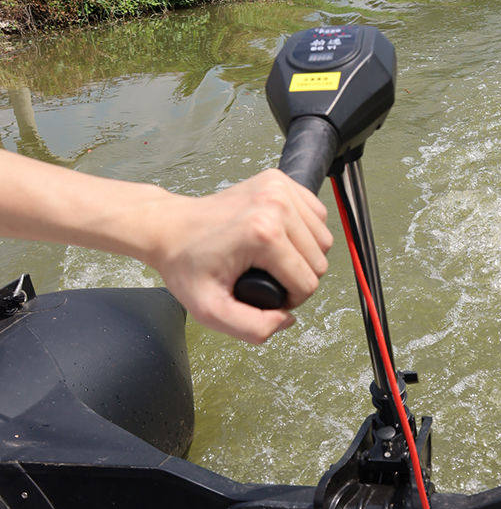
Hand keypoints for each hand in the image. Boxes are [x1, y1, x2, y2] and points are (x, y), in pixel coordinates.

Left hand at [148, 169, 332, 343]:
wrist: (169, 227)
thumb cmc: (187, 265)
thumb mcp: (212, 311)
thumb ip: (253, 329)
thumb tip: (287, 319)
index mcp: (262, 233)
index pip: (307, 283)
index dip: (291, 300)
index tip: (264, 294)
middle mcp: (275, 205)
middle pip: (319, 261)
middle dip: (299, 278)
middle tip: (268, 277)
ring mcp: (279, 188)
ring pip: (323, 239)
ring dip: (305, 256)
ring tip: (274, 259)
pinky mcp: (280, 180)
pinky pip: (317, 216)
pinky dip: (306, 232)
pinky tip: (282, 239)